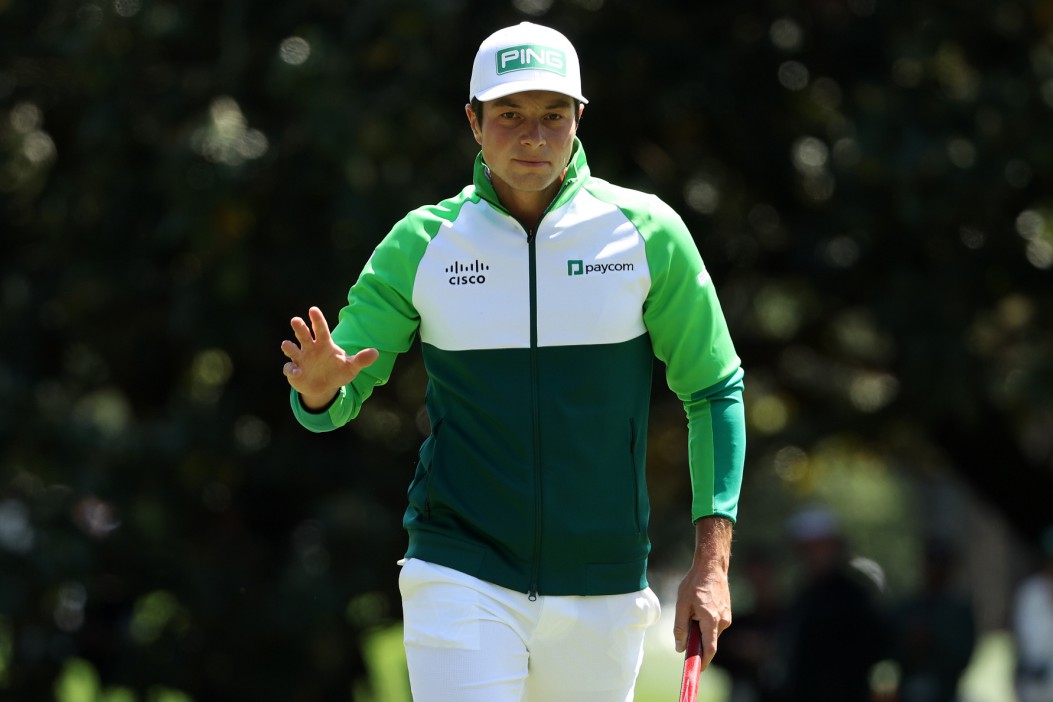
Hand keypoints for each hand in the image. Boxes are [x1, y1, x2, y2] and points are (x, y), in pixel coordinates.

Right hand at [280, 306, 378, 408]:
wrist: (325, 387)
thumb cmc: (338, 371)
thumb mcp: (351, 367)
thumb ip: (361, 359)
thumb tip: (376, 353)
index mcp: (324, 344)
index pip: (321, 329)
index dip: (317, 320)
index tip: (313, 309)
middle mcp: (310, 348)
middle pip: (303, 335)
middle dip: (299, 327)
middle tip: (296, 320)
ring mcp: (301, 359)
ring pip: (292, 349)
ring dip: (289, 347)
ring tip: (287, 344)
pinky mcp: (294, 372)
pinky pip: (290, 369)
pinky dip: (291, 370)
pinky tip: (296, 372)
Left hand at [673, 516, 732, 670]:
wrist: (712, 566)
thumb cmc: (695, 584)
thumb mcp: (682, 605)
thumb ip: (680, 627)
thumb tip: (680, 648)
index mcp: (711, 620)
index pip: (710, 649)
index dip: (703, 661)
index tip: (696, 669)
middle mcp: (722, 621)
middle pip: (710, 641)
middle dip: (698, 641)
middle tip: (685, 631)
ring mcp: (727, 616)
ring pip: (712, 631)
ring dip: (701, 629)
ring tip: (691, 610)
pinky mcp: (727, 612)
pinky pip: (715, 624)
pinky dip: (706, 622)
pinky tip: (699, 607)